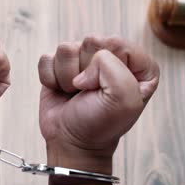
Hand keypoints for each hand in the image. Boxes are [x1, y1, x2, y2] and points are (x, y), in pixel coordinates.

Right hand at [38, 36, 158, 184]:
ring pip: (66, 49)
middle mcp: (112, 57)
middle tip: (90, 94)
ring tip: (76, 94)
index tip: (106, 91)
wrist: (73, 144)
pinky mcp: (59, 65)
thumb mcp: (124, 100)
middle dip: (86, 72)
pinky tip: (62, 92)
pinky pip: (47, 58)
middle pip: (91, 41)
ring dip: (67, 77)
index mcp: (137, 64)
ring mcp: (84, 60)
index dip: (107, 68)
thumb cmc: (102, 125)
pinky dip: (51, 79)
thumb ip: (112, 68)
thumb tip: (81, 70)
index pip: (117, 43)